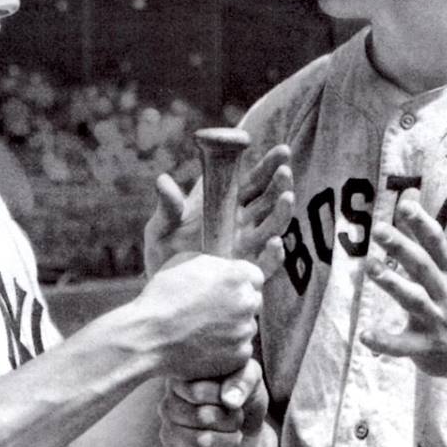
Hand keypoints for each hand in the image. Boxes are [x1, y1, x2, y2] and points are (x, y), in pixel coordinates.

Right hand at [138, 253, 263, 378]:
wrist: (148, 336)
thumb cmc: (162, 296)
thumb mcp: (185, 263)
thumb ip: (214, 264)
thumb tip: (225, 268)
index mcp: (236, 275)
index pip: (255, 276)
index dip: (240, 282)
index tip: (226, 289)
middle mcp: (246, 302)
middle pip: (253, 301)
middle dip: (238, 303)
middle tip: (212, 310)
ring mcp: (244, 331)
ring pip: (246, 326)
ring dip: (232, 326)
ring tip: (201, 328)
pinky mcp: (239, 356)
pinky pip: (240, 348)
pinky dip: (227, 348)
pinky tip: (203, 344)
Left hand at [143, 144, 293, 277]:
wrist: (162, 295)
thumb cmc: (162, 255)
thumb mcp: (160, 228)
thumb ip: (167, 206)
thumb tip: (163, 180)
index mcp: (224, 205)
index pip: (252, 181)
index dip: (268, 166)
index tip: (282, 151)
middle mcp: (241, 223)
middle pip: (267, 199)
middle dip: (279, 184)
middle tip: (284, 170)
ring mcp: (246, 247)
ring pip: (272, 225)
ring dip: (281, 211)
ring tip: (286, 197)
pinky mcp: (246, 271)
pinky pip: (267, 263)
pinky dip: (273, 253)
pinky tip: (275, 242)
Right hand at [160, 359, 269, 446]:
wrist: (245, 430)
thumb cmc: (244, 397)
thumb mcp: (251, 378)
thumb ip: (243, 380)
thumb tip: (229, 400)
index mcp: (180, 380)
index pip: (197, 392)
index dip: (224, 401)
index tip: (235, 402)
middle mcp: (167, 405)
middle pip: (200, 417)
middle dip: (230, 422)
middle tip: (238, 421)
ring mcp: (167, 432)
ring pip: (200, 441)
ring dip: (229, 442)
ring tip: (236, 437)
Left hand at [360, 197, 446, 382]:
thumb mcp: (446, 270)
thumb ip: (422, 238)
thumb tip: (408, 196)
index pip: (436, 243)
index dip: (421, 223)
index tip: (404, 204)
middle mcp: (444, 293)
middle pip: (423, 267)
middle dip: (402, 248)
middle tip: (379, 230)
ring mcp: (437, 320)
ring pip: (414, 300)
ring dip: (393, 283)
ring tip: (370, 267)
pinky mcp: (426, 347)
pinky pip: (403, 345)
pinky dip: (385, 342)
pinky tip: (364, 336)